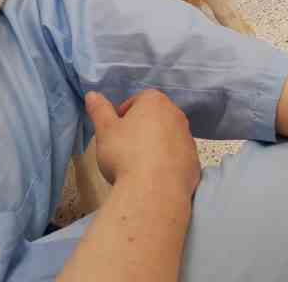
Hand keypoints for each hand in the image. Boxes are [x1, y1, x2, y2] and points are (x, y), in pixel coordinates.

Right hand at [85, 89, 199, 198]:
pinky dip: (167, 164)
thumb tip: (92, 95)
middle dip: (140, 129)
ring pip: (167, 138)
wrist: (154, 192)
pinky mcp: (195, 162)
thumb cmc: (125, 154)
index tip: (114, 133)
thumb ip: (99, 110)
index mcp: (155, 102)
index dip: (122, 116)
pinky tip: (153, 178)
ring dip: (155, 146)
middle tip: (124, 148)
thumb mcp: (104, 130)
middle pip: (154, 118)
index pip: (136, 101)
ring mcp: (188, 139)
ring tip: (138, 166)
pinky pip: (177, 158)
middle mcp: (176, 115)